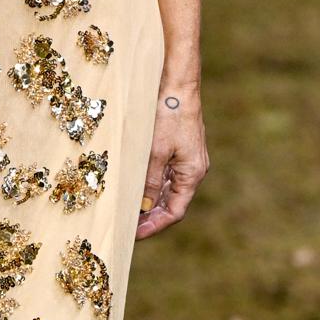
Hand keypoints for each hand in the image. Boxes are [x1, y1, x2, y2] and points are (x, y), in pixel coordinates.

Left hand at [135, 87, 207, 240]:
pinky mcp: (179, 148)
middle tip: (126, 225)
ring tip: (126, 210)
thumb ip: (150, 182)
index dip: (155, 225)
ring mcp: (187, 159)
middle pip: (171, 202)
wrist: (177, 84)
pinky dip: (150, 184)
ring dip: (148, 200)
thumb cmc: (169, 115)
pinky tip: (133, 187)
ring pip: (167, 189)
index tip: (135, 234)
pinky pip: (165, 174)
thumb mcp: (154, 152)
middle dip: (150, 216)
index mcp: (192, 174)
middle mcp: (193, 169)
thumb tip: (143, 207)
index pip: (175, 211)